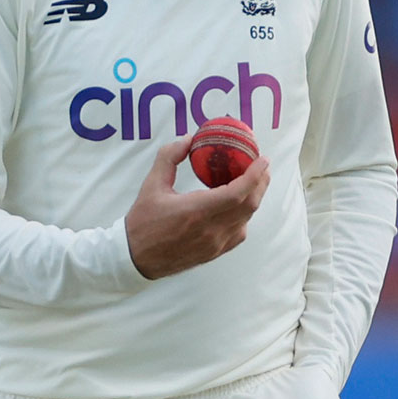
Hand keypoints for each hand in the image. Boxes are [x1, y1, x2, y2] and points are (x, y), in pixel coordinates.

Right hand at [125, 135, 271, 279]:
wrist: (135, 259)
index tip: (262, 160)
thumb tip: (188, 139)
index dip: (254, 175)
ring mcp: (215, 244)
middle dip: (261, 183)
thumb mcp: (151, 185)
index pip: (237, 193)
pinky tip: (238, 205)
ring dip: (254, 198)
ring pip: (246, 219)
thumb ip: (169, 157)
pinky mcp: (215, 253)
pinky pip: (239, 232)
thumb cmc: (142, 222)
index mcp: (196, 211)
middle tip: (262, 167)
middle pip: (249, 205)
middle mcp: (210, 230)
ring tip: (253, 182)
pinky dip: (244, 216)